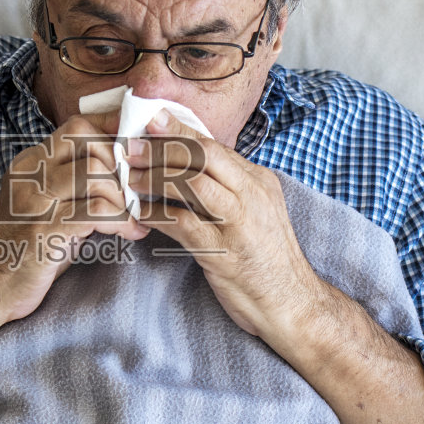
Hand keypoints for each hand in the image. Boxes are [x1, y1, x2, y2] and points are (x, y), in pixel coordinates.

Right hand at [0, 111, 150, 340]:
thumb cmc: (27, 249)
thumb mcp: (48, 205)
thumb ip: (75, 183)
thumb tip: (124, 167)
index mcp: (30, 163)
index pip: (77, 126)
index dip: (113, 134)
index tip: (137, 153)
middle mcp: (29, 175)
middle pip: (90, 144)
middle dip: (124, 168)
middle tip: (138, 193)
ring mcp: (35, 202)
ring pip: (95, 174)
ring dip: (125, 197)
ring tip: (135, 217)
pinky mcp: (45, 231)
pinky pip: (96, 212)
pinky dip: (122, 221)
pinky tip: (130, 233)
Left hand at [124, 109, 319, 343]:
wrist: (293, 304)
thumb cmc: (268, 260)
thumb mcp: (258, 212)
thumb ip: (230, 188)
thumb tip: (191, 168)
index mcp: (259, 181)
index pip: (214, 145)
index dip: (179, 130)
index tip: (151, 119)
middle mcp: (251, 195)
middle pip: (203, 155)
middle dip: (163, 146)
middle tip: (131, 146)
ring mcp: (239, 223)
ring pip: (192, 183)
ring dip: (155, 177)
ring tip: (130, 178)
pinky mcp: (224, 253)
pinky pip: (183, 224)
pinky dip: (157, 215)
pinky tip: (139, 214)